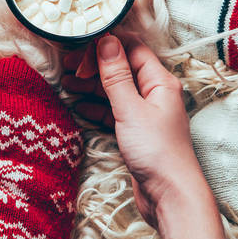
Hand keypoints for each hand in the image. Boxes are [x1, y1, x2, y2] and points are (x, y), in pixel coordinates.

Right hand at [63, 36, 206, 228]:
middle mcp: (155, 93)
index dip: (106, 45)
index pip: (132, 48)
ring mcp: (146, 113)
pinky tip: (80, 106)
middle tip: (68, 67)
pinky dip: (97, 107)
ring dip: (92, 86)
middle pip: (122, 68)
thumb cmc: (157, 152)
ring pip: (116, 90)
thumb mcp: (130, 109)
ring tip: (66, 83)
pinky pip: (115, 111)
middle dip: (95, 65)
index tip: (81, 49)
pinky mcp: (138, 132)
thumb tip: (106, 40)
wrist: (171, 198)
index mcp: (160, 81)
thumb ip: (116, 76)